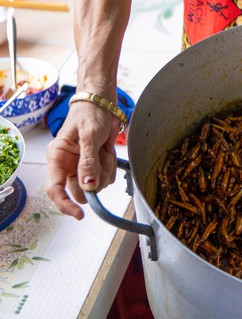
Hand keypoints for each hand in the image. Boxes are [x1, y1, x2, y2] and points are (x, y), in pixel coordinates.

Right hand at [46, 101, 118, 219]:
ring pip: (95, 186)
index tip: (79, 214)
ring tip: (103, 149)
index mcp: (57, 157)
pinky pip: (106, 178)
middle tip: (101, 158)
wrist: (103, 104)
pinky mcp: (94, 166)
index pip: (55, 189)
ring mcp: (81, 167)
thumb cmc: (90, 113)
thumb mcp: (89, 134)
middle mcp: (66, 165)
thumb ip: (88, 160)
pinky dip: (110, 166)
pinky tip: (107, 150)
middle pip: (79, 191)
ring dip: (105, 169)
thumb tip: (87, 185)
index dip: (65, 204)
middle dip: (94, 179)